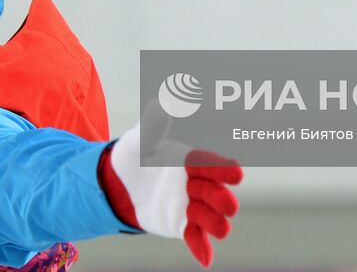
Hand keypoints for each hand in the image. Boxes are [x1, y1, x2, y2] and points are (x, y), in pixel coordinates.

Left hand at [100, 98, 242, 267]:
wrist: (119, 183)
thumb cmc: (136, 155)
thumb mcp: (141, 139)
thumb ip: (153, 123)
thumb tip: (162, 101)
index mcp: (190, 160)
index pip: (211, 164)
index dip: (223, 169)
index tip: (237, 173)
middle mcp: (195, 184)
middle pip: (216, 193)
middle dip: (223, 199)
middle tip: (227, 204)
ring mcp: (190, 206)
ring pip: (210, 217)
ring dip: (216, 223)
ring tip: (220, 229)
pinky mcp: (181, 225)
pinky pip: (195, 238)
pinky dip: (202, 248)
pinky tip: (205, 260)